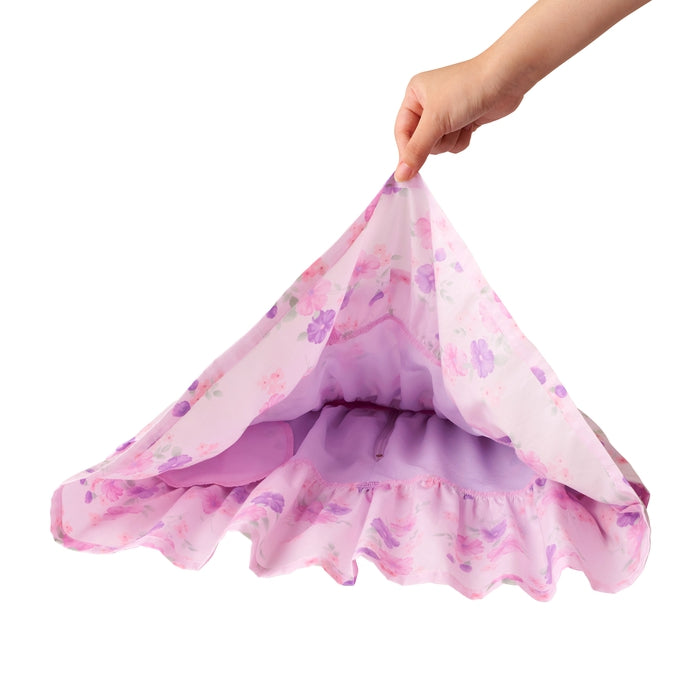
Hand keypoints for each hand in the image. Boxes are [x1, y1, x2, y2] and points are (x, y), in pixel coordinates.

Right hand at [394, 56, 524, 181]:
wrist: (504, 79)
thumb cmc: (467, 88)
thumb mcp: (435, 121)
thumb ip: (416, 151)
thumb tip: (401, 175)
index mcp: (415, 95)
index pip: (402, 132)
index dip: (407, 151)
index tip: (411, 168)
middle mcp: (428, 104)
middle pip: (420, 142)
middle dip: (436, 141)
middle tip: (447, 127)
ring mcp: (446, 114)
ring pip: (439, 146)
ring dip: (451, 139)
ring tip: (461, 122)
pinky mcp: (462, 122)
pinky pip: (454, 144)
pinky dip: (462, 139)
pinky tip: (471, 124)